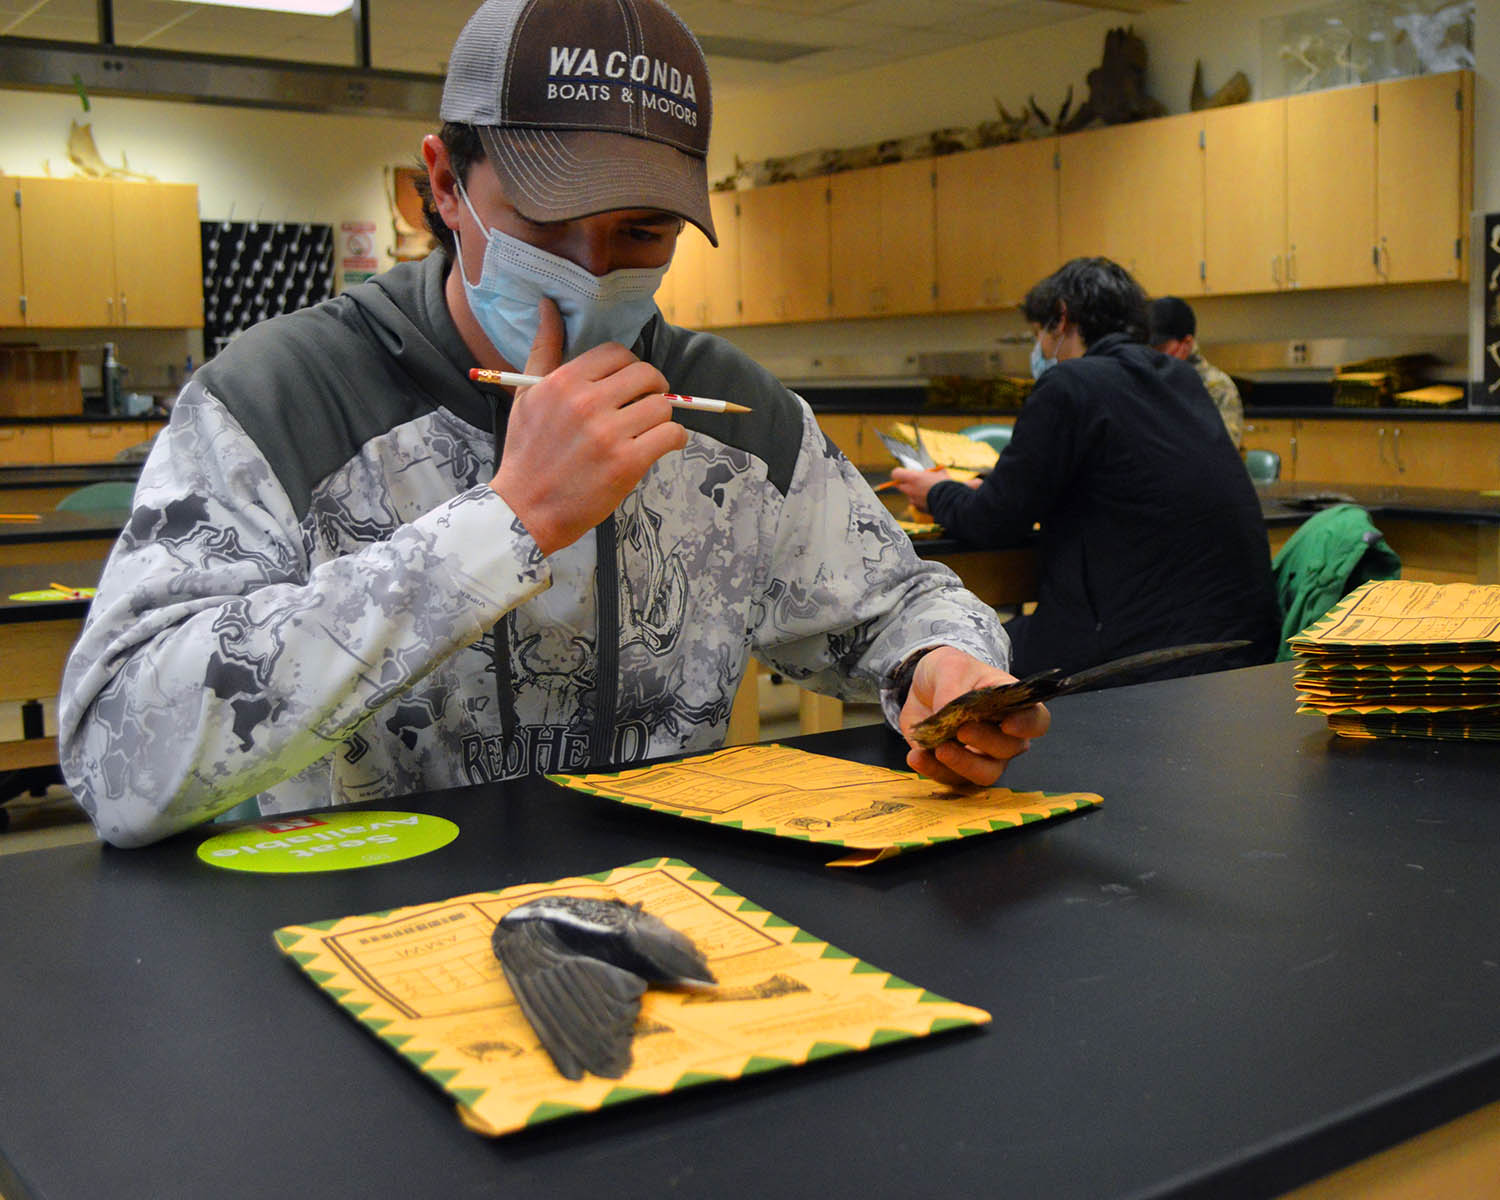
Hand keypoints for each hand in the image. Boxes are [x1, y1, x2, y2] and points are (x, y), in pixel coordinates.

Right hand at [490, 298, 687, 554]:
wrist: (523, 509)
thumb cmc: (526, 452)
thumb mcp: (527, 395)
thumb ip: (543, 348)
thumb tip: (548, 304)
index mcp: (564, 382)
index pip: (618, 353)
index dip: (630, 367)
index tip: (629, 385)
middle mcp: (587, 403)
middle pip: (646, 375)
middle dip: (653, 388)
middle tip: (646, 405)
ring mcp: (609, 434)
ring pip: (663, 406)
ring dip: (663, 417)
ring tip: (650, 429)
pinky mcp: (627, 463)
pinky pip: (671, 435)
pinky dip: (675, 439)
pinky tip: (663, 445)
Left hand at [890, 466, 951, 512]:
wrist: (951, 500)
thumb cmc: (945, 484)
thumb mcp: (939, 472)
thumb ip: (930, 472)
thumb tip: (929, 472)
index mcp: (913, 478)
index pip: (896, 473)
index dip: (898, 473)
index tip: (903, 473)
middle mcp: (910, 489)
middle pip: (899, 486)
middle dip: (905, 483)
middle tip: (915, 482)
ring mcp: (913, 500)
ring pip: (909, 495)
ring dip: (914, 493)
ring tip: (927, 492)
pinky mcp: (918, 508)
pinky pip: (916, 504)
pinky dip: (920, 502)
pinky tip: (930, 499)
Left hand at [899, 646, 1049, 787]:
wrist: (923, 687)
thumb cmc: (950, 673)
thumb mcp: (950, 667)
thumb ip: (953, 688)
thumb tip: (949, 711)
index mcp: (1013, 705)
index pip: (1037, 720)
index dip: (1027, 725)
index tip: (1007, 724)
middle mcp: (1004, 736)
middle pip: (1008, 750)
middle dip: (985, 742)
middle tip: (961, 729)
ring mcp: (982, 756)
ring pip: (985, 773)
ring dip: (962, 764)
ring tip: (939, 749)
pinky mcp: (956, 768)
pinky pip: (951, 779)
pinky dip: (933, 770)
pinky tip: (917, 756)